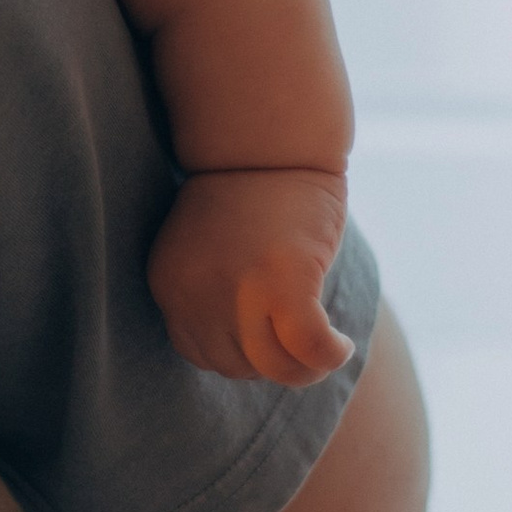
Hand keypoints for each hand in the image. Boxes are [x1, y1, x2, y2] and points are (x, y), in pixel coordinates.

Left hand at [146, 165, 353, 384]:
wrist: (272, 140)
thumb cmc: (248, 192)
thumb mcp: (208, 248)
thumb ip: (212, 294)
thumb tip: (248, 355)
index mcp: (170, 283)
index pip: (199, 353)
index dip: (240, 354)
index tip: (268, 337)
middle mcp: (196, 294)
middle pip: (235, 366)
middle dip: (271, 362)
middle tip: (299, 339)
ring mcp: (239, 290)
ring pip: (272, 368)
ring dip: (303, 370)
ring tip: (326, 351)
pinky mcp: (285, 282)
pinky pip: (308, 349)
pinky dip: (329, 356)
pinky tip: (341, 344)